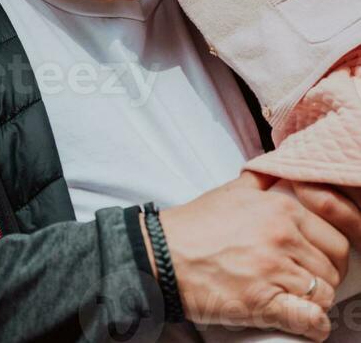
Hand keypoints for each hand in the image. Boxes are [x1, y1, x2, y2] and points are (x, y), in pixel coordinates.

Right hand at [154, 171, 347, 340]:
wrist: (165, 254)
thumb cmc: (197, 224)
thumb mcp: (232, 190)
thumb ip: (263, 179)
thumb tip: (282, 173)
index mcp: (280, 208)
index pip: (334, 238)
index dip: (329, 253)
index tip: (318, 261)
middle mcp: (282, 236)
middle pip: (333, 267)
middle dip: (326, 277)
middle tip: (310, 282)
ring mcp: (274, 270)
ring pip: (324, 293)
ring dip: (316, 301)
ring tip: (298, 299)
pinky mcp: (263, 302)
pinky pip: (310, 319)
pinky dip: (314, 326)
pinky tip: (306, 323)